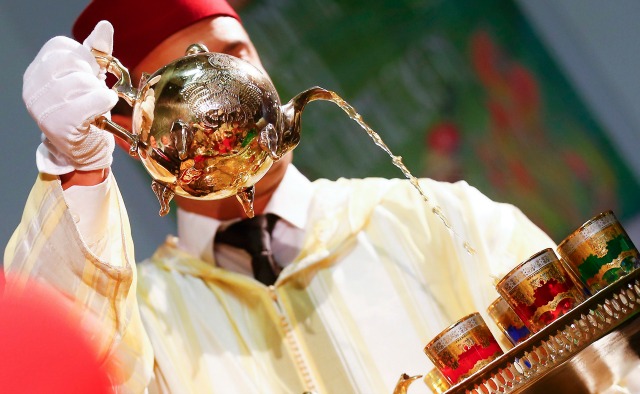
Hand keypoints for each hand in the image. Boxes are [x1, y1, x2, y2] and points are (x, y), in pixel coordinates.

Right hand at [23, 21, 117, 174]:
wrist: (84, 152)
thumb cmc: (86, 113)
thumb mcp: (90, 78)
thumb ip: (96, 52)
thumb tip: (105, 26)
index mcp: (37, 71)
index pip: (62, 47)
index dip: (85, 59)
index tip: (90, 76)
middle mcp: (33, 87)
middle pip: (73, 62)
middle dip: (92, 76)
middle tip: (93, 93)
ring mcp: (44, 106)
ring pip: (83, 81)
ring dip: (99, 92)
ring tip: (96, 105)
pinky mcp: (60, 123)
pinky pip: (94, 100)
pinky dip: (105, 102)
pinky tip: (103, 109)